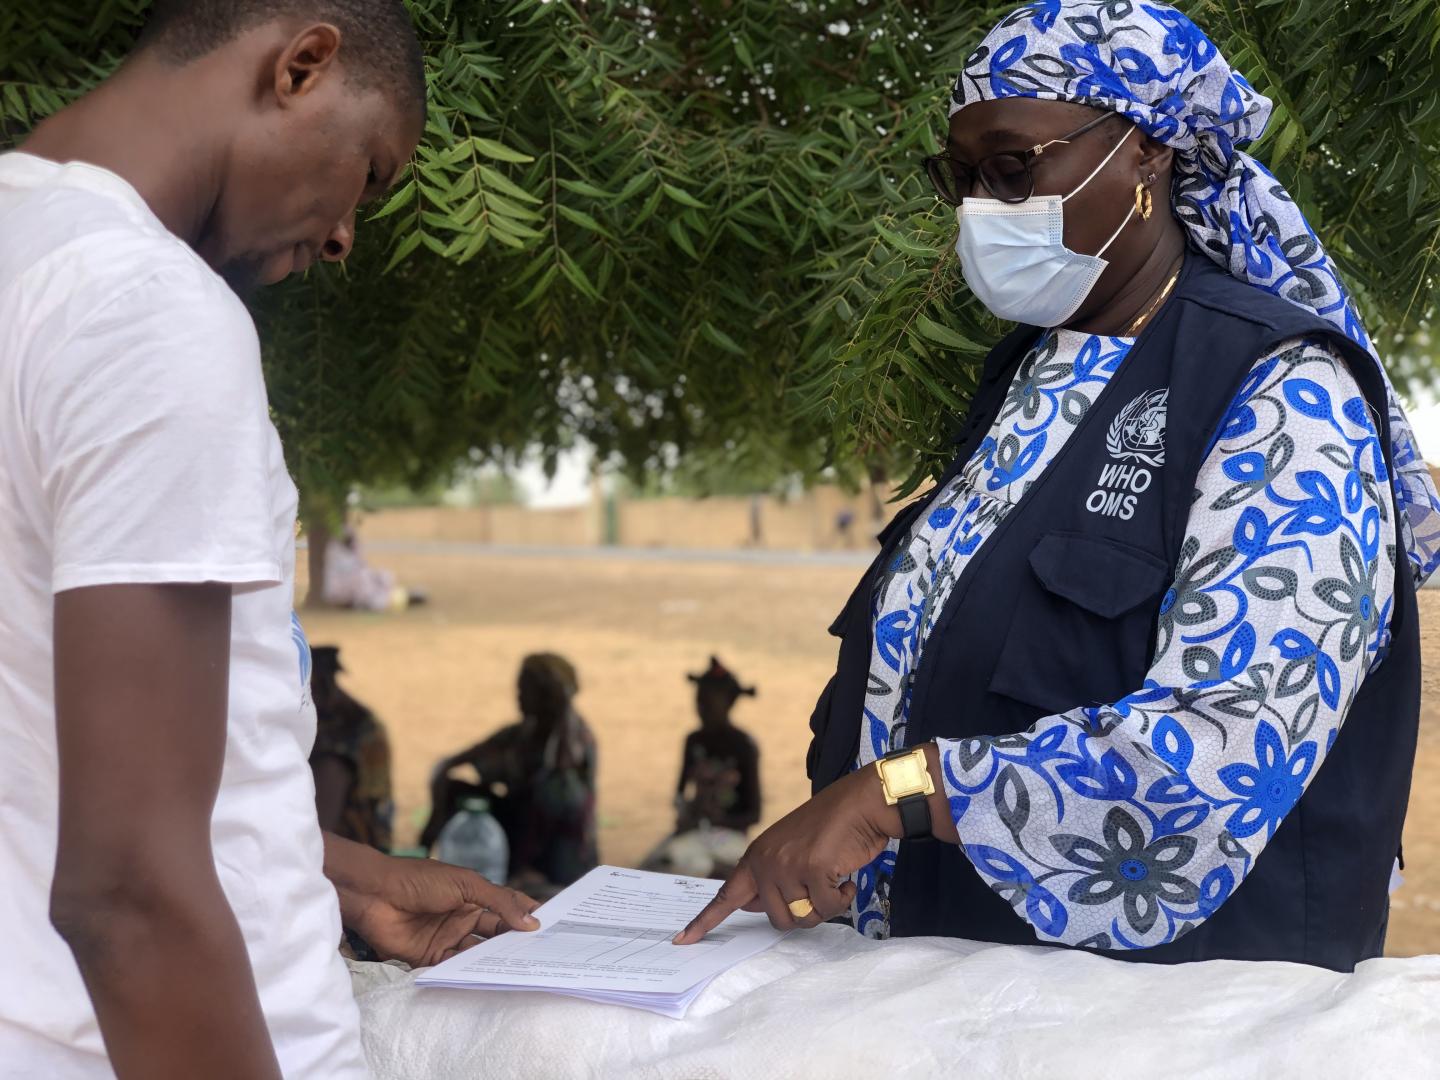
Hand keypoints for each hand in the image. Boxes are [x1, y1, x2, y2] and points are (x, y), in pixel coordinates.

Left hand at [324, 835, 539, 966]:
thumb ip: (499, 902)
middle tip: (543, 956)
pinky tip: (488, 977)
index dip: (529, 915)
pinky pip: (455, 967)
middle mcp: (465, 918)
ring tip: (522, 970)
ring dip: (496, 960)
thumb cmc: (420, 879)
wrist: (376, 894)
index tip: (554, 928)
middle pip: (497, 934)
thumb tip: (532, 921)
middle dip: (517, 943)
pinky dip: (470, 972)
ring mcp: (449, 938)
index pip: (508, 907)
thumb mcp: (466, 884)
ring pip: (479, 953)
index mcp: (476, 896)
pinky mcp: (431, 957)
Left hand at [672, 763, 899, 944]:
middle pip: (777, 919)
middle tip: (821, 890)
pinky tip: (846, 878)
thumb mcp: (790, 850)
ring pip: (802, 918)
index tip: (683, 940)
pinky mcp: (812, 869)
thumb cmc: (831, 829)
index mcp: (756, 857)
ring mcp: (787, 865)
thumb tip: (749, 906)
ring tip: (834, 879)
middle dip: (804, 914)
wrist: (861, 801)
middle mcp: (765, 861)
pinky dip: (842, 899)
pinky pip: (828, 908)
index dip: (704, 921)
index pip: (725, 895)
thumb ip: (769, 878)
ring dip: (825, 907)